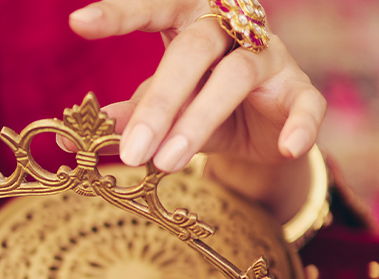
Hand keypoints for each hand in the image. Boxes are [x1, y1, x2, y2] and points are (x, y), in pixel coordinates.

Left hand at [70, 0, 325, 172]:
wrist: (258, 127)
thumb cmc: (198, 101)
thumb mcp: (158, 109)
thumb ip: (124, 116)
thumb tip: (72, 137)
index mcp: (189, 20)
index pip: (155, 6)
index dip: (120, 13)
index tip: (78, 22)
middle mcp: (232, 28)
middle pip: (193, 49)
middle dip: (159, 101)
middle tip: (131, 149)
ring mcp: (270, 56)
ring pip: (236, 76)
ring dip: (199, 120)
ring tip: (166, 163)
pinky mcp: (300, 89)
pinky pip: (306, 103)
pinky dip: (300, 125)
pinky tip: (287, 147)